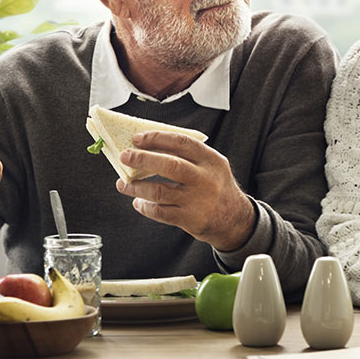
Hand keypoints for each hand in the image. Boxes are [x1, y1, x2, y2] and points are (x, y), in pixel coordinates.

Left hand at [115, 130, 255, 251]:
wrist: (235, 220)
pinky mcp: (190, 219)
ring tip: (124, 183)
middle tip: (125, 156)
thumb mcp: (212, 166)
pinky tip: (139, 202)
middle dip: (143, 159)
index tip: (138, 138)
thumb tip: (151, 147)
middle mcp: (205, 179)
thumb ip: (189, 156)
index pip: (182, 142)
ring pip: (159, 191)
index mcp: (211, 160)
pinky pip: (160, 212)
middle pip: (170, 165)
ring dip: (136, 187)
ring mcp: (197, 200)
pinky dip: (145, 207)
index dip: (157, 138)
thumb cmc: (216, 188)